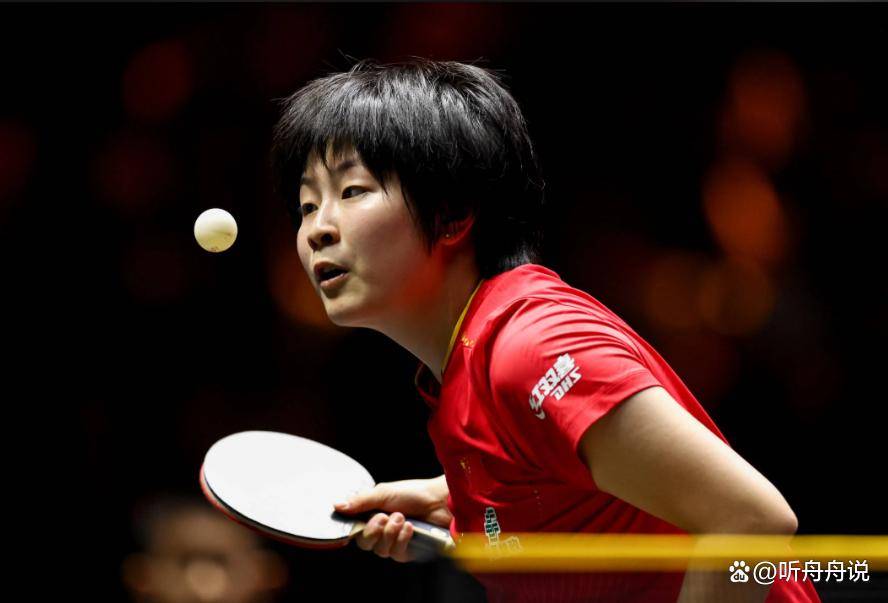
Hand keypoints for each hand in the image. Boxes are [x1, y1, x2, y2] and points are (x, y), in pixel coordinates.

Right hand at [334, 475, 450, 562]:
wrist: (439, 501)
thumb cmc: (414, 493)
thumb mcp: (384, 492)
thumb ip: (360, 501)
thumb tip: (337, 506)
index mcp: (372, 515)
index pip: (354, 530)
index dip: (355, 528)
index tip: (359, 519)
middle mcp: (381, 530)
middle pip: (364, 543)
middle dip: (373, 530)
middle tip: (384, 516)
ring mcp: (394, 541)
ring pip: (380, 550)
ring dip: (390, 533)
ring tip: (402, 517)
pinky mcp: (407, 551)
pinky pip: (396, 554)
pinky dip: (401, 539)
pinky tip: (410, 527)